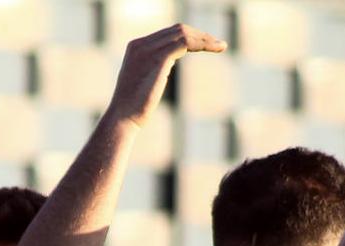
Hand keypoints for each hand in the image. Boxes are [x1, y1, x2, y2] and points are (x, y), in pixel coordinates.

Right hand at [104, 24, 226, 127]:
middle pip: (177, 29)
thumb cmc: (132, 108)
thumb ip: (152, 68)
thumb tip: (164, 69)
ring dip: (205, 38)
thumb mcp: (141, 81)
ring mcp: (148, 50)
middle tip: (219, 44)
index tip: (206, 44)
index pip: (168, 33)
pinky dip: (202, 44)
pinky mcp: (158, 59)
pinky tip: (214, 49)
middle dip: (200, 35)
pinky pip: (185, 43)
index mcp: (136, 46)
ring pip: (183, 33)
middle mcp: (141, 44)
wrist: (123, 118)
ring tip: (221, 46)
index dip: (190, 36)